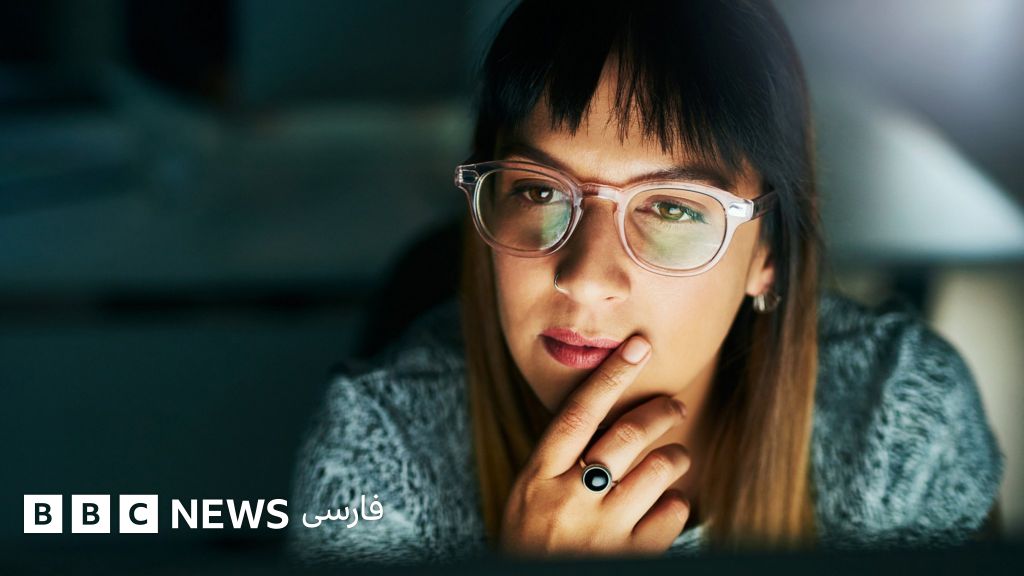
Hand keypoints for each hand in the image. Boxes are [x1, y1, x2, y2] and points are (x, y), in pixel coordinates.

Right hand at [498, 335, 691, 557]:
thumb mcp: (528, 499)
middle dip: (660, 411)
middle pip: (627, 435)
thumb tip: (603, 415)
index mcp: (537, 478)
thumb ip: (557, 463)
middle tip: (675, 405)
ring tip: (675, 458)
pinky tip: (665, 505)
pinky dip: (676, 502)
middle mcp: (568, 500)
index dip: (610, 375)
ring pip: (659, 469)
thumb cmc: (532, 545)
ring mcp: (601, 531)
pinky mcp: (630, 557)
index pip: (578, 413)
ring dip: (676, 456)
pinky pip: (673, 512)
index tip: (638, 346)